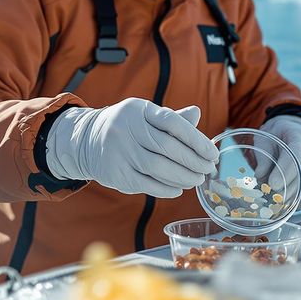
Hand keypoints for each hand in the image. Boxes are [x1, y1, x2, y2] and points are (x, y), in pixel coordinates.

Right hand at [45, 98, 218, 197]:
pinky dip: (166, 188)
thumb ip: (172, 118)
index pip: (173, 123)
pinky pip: (146, 184)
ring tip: (196, 179)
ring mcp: (119, 152)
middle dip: (193, 161)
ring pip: (158, 168)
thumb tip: (197, 113)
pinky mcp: (115, 174)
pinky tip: (179, 188)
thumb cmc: (128, 126)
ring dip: (183, 176)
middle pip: (167, 148)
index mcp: (139, 110)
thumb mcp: (146, 115)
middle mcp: (127, 129)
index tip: (212, 153)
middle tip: (207, 169)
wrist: (87, 140)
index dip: (197, 140)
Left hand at [254, 115, 300, 207]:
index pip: (296, 153)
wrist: (290, 133)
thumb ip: (263, 157)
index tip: (273, 184)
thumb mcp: (264, 140)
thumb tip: (261, 177)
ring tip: (279, 201)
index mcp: (299, 136)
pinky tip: (290, 204)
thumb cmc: (275, 138)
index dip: (285, 170)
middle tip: (275, 196)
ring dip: (295, 195)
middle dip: (290, 187)